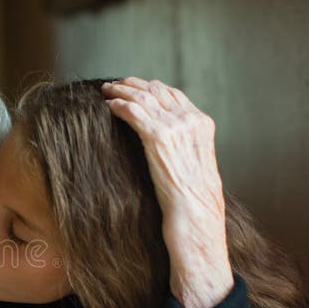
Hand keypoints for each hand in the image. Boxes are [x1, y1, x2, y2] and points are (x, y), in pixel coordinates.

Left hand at [102, 77, 232, 307]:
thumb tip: (161, 151)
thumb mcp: (190, 173)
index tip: (133, 86)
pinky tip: (107, 106)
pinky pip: (136, 114)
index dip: (152, 88)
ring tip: (105, 90)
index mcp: (203, 127)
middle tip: (114, 84)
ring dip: (122, 91)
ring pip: (145, 98)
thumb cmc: (191, 208)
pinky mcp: (159, 140)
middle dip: (134, 85)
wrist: (196, 223)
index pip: (175, 96)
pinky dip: (121, 105)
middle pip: (159, 91)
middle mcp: (192, 123)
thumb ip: (180, 153)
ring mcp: (177, 129)